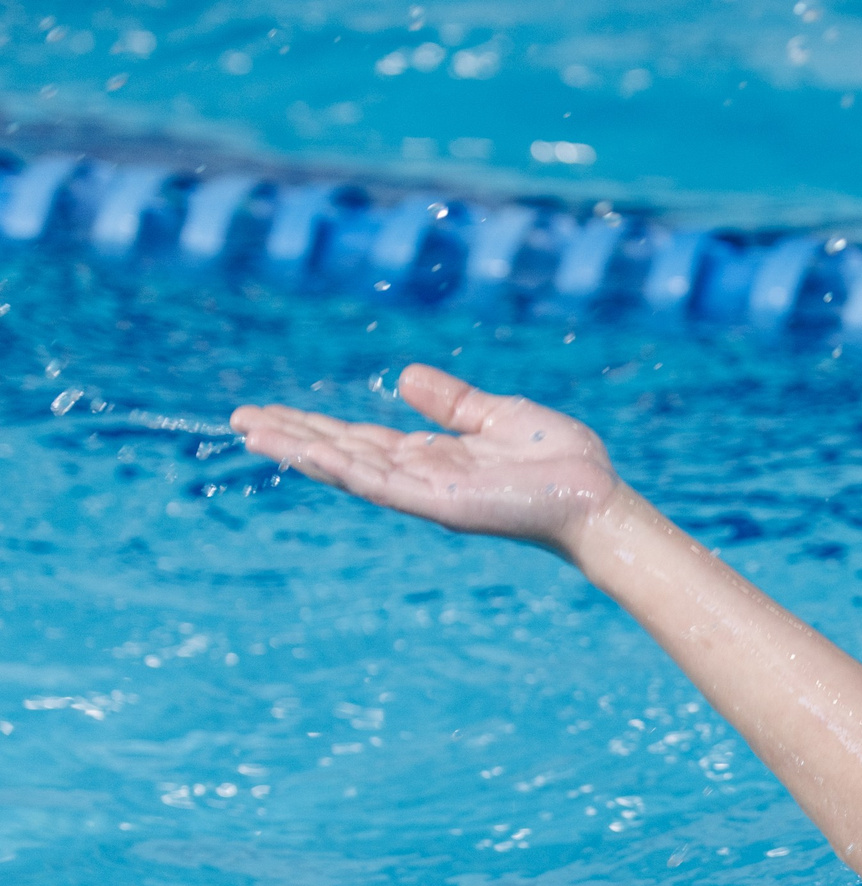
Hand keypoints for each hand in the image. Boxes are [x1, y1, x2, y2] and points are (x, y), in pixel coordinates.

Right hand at [231, 364, 624, 556]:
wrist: (595, 497)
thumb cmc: (559, 463)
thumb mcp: (496, 416)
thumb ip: (451, 401)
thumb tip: (403, 377)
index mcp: (431, 457)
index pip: (359, 440)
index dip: (313, 426)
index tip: (269, 411)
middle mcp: (420, 477)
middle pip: (341, 454)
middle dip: (291, 437)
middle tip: (237, 420)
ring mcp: (425, 494)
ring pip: (348, 470)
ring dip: (300, 451)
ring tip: (251, 432)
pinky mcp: (439, 504)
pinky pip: (381, 484)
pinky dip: (342, 468)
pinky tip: (306, 452)